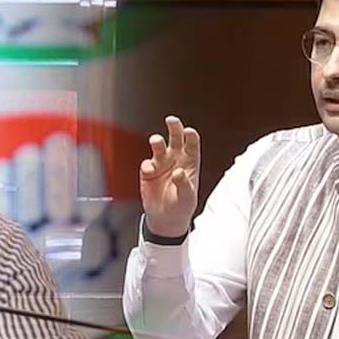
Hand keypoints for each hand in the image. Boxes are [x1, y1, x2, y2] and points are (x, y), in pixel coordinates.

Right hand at [139, 116, 199, 236]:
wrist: (165, 219)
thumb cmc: (181, 206)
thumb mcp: (187, 197)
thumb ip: (184, 184)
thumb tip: (178, 172)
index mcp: (190, 162)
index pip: (192, 144)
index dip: (191, 136)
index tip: (189, 131)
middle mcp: (176, 159)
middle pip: (176, 138)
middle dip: (174, 127)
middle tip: (171, 120)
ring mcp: (161, 164)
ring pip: (159, 146)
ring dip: (157, 142)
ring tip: (156, 141)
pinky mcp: (148, 172)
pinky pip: (146, 163)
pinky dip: (147, 164)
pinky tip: (149, 170)